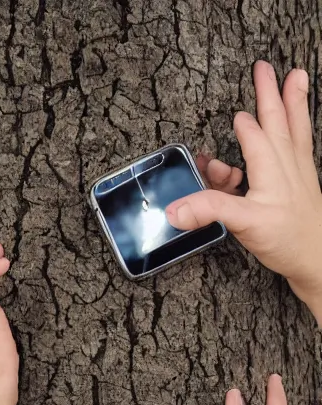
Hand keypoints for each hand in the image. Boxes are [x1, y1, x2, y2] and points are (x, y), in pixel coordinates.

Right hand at [166, 61, 321, 305]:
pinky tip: (299, 127)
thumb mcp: (243, 223)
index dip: (244, 127)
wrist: (318, 260)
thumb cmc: (286, 240)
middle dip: (271, 94)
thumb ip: (209, 210)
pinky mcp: (305, 185)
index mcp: (271, 167)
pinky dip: (301, 129)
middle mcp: (287, 164)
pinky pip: (302, 147)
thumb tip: (175, 208)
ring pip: (296, 128)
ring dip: (295, 102)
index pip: (254, 136)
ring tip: (297, 77)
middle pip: (277, 121)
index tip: (237, 115)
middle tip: (265, 67)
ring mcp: (299, 172)